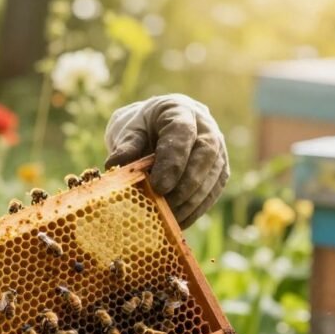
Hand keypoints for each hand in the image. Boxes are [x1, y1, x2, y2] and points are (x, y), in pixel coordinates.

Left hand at [104, 94, 228, 227]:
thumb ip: (126, 146)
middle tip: (165, 207)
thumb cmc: (141, 130)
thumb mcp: (129, 131)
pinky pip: (213, 191)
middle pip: (205, 154)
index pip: (182, 133)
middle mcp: (206, 127)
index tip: (159, 186)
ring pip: (213, 175)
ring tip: (169, 219)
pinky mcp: (219, 170)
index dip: (173, 161)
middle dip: (186, 184)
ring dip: (192, 201)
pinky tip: (179, 222)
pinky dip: (196, 209)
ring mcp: (218, 148)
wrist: (157, 128)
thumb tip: (115, 166)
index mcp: (179, 110)